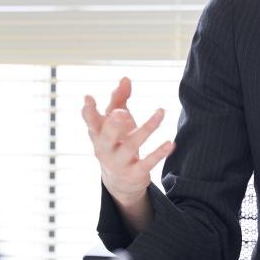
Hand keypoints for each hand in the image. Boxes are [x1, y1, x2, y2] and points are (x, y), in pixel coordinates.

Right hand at [83, 77, 174, 207]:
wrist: (119, 182)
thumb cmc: (117, 141)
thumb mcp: (115, 121)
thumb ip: (119, 99)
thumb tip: (125, 78)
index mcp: (98, 134)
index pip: (90, 121)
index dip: (88, 111)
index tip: (88, 98)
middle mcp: (105, 148)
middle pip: (106, 136)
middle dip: (113, 125)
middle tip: (122, 113)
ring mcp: (118, 162)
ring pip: (131, 145)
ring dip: (147, 128)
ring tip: (161, 112)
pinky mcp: (134, 173)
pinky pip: (147, 162)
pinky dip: (159, 153)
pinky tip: (171, 143)